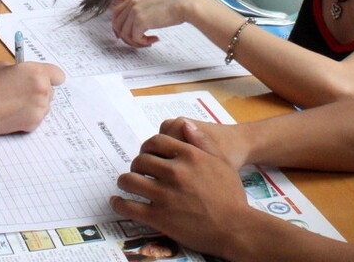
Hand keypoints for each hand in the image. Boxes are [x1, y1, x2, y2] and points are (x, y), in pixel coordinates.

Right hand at [0, 61, 65, 135]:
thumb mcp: (3, 67)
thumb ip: (22, 70)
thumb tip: (29, 75)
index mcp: (36, 72)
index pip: (58, 75)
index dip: (51, 77)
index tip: (44, 80)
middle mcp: (43, 89)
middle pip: (51, 90)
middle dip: (40, 91)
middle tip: (22, 92)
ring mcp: (40, 107)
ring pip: (45, 104)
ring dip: (35, 104)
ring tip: (15, 104)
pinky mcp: (35, 122)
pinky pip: (37, 116)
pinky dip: (29, 115)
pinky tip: (13, 113)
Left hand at [110, 0, 200, 46]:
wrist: (184, 5)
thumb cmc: (174, 6)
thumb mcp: (153, 4)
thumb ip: (142, 11)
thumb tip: (135, 27)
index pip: (116, 13)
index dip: (119, 26)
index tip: (127, 35)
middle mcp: (132, 3)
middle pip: (117, 25)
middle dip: (126, 37)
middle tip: (138, 42)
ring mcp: (135, 12)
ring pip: (125, 34)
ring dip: (136, 41)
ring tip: (148, 41)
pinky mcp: (141, 21)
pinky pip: (135, 38)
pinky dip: (143, 42)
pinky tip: (155, 39)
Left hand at [111, 120, 256, 257]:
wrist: (236, 228)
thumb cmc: (231, 196)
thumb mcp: (221, 162)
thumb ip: (201, 142)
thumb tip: (185, 125)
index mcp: (189, 156)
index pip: (157, 142)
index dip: (148, 146)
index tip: (147, 154)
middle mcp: (175, 172)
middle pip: (141, 160)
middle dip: (136, 165)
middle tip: (137, 172)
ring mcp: (165, 194)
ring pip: (131, 181)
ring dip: (124, 181)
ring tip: (125, 184)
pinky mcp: (159, 217)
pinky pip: (130, 206)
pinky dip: (119, 203)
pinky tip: (117, 202)